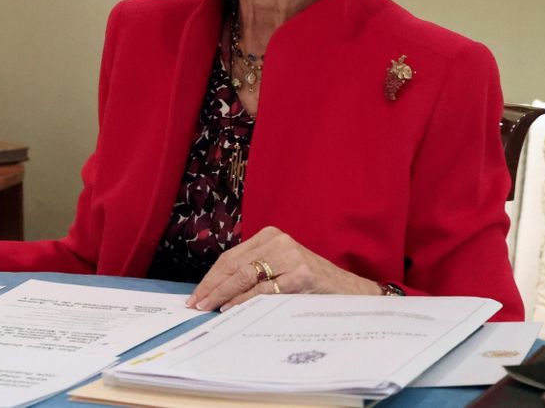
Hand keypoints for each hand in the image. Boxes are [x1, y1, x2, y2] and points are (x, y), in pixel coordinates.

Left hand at [185, 226, 380, 310]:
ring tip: (208, 308)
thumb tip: (217, 293)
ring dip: (223, 294)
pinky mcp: (301, 274)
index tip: (196, 295)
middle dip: (212, 286)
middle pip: (234, 265)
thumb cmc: (311, 284)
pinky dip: (244, 300)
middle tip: (196, 304)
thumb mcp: (279, 269)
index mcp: (270, 236)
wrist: (349, 291)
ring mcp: (290, 256)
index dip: (211, 277)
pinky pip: (264, 290)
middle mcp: (278, 241)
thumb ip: (254, 273)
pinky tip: (232, 309)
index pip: (231, 257)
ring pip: (245, 276)